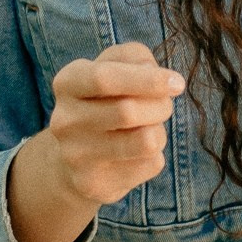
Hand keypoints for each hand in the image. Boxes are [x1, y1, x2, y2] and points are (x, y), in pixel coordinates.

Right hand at [40, 42, 184, 203]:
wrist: (73, 156)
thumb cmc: (103, 99)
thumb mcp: (112, 65)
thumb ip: (135, 57)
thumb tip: (161, 79)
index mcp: (67, 83)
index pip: (104, 78)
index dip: (146, 79)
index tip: (177, 82)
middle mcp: (64, 121)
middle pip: (128, 111)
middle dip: (160, 105)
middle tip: (164, 105)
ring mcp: (76, 156)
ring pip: (145, 141)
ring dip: (159, 130)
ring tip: (148, 128)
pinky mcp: (94, 184)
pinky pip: (149, 165)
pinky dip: (154, 154)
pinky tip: (135, 153)